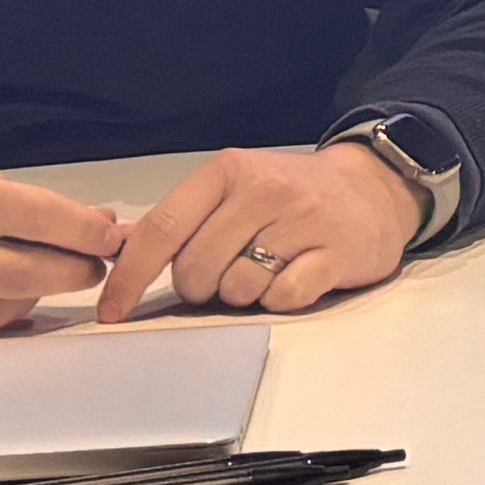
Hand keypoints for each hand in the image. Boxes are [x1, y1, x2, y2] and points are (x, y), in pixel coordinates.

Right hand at [0, 150, 128, 343]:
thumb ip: (9, 196)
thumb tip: (89, 223)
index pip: (35, 216)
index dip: (84, 231)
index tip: (114, 237)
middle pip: (29, 273)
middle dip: (75, 271)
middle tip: (93, 266)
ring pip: (5, 307)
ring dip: (38, 293)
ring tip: (48, 273)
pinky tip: (6, 292)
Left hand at [98, 141, 420, 323]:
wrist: (372, 190)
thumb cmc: (289, 196)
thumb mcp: (232, 190)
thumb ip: (179, 220)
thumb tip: (115, 251)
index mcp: (227, 172)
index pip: (162, 229)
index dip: (130, 277)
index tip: (112, 312)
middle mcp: (262, 190)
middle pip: (195, 269)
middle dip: (199, 288)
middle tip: (225, 273)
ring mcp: (301, 221)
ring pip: (237, 288)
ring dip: (243, 293)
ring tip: (266, 270)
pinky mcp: (335, 253)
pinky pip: (282, 299)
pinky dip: (280, 300)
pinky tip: (294, 278)